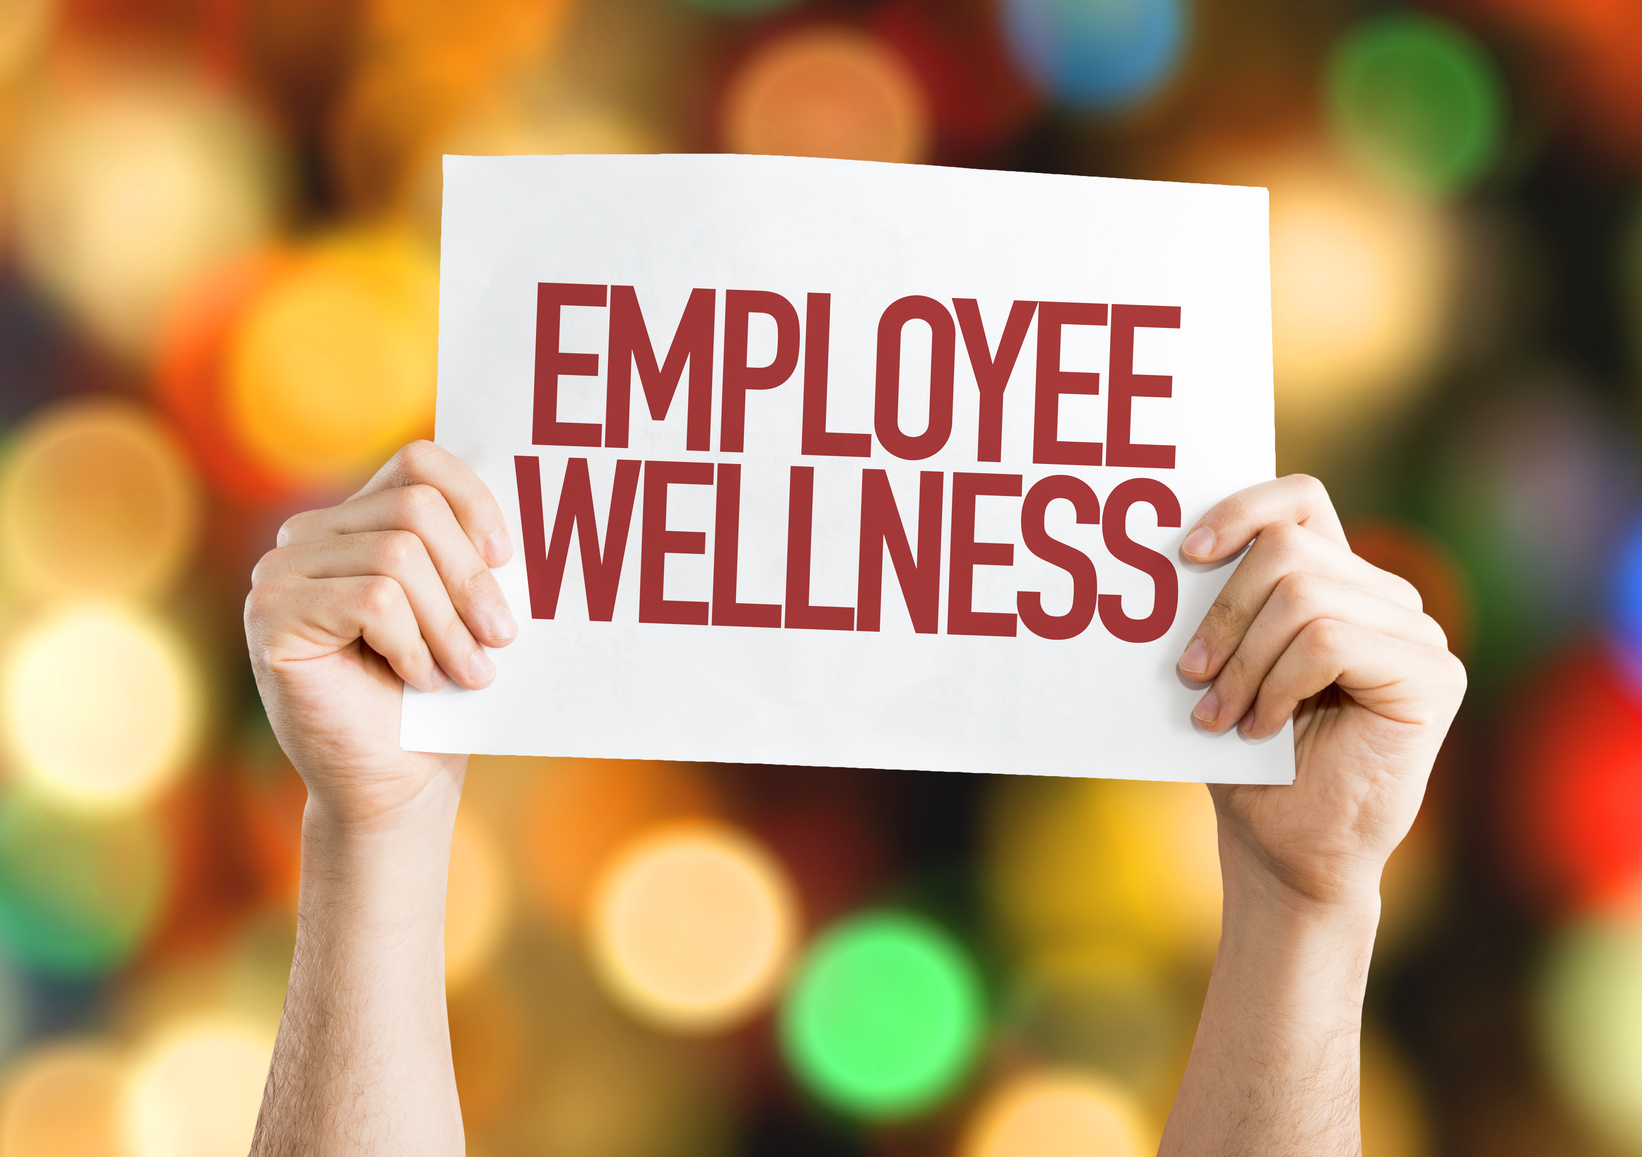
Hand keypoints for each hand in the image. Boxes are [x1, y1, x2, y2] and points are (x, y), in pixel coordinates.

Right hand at [244, 441, 517, 830]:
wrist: (395, 784)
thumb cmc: (438, 696)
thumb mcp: (463, 610)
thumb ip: (472, 553)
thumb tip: (532, 507)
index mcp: (355, 522)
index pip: (418, 461)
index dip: (474, 499)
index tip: (510, 558)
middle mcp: (306, 536)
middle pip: (416, 509)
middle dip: (472, 577)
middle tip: (501, 637)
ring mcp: (278, 574)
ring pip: (399, 556)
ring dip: (449, 623)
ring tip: (467, 672)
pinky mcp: (271, 617)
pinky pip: (374, 600)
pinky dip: (412, 644)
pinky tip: (417, 679)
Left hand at [1177, 475, 1465, 908]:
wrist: (1282, 849)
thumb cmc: (1244, 757)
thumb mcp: (1220, 664)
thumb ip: (1219, 604)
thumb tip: (1170, 546)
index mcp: (1338, 580)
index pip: (1299, 500)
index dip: (1241, 509)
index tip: (1188, 554)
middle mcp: (1385, 597)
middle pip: (1287, 551)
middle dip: (1223, 614)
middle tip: (1191, 675)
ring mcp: (1417, 633)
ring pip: (1303, 597)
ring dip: (1245, 660)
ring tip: (1222, 713)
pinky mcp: (1433, 675)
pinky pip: (1330, 641)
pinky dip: (1279, 685)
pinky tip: (1264, 726)